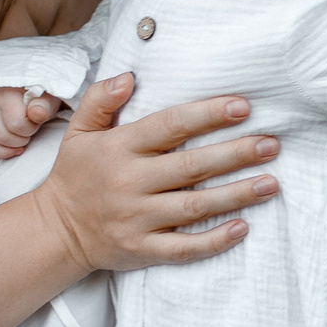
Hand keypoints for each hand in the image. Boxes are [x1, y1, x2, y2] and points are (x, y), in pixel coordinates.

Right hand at [0, 87, 60, 159]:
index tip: (36, 125)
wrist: (34, 97)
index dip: (29, 130)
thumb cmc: (41, 100)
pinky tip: (9, 150)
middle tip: (29, 135)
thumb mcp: (47, 100)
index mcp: (8, 96)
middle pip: (1, 136)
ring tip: (20, 144)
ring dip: (6, 149)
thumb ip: (42, 106)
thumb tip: (37, 114)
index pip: (15, 124)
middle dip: (19, 141)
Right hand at [33, 73, 280, 271]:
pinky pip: (183, 248)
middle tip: (271, 145)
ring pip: (194, 207)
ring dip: (237, 195)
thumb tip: (128, 77)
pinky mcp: (142, 249)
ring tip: (271, 183)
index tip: (243, 107)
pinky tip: (243, 228)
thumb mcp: (79, 131)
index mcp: (119, 149)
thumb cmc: (75, 176)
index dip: (208, 115)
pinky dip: (214, 241)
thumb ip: (101, 99)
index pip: (170, 126)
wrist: (55, 230)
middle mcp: (130, 183)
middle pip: (191, 166)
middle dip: (235, 154)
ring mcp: (137, 219)